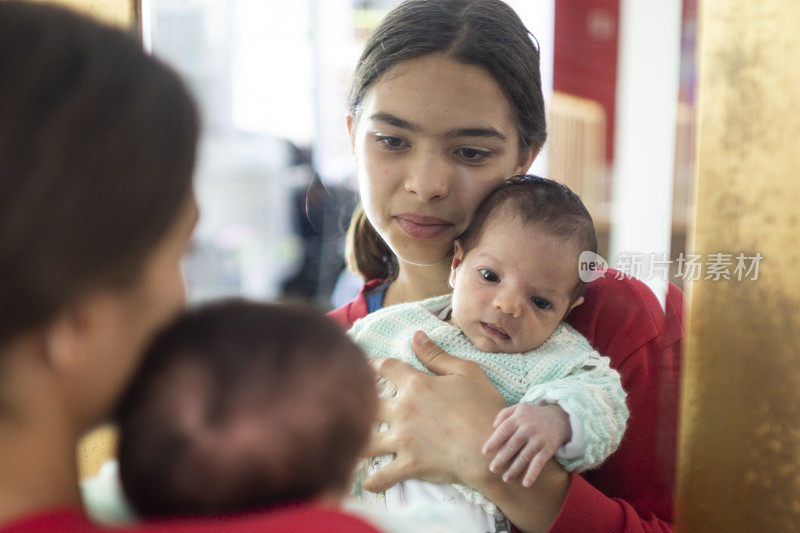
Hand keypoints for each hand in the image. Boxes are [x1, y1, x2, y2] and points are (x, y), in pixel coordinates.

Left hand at [362, 331, 506, 492]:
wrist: (491, 447)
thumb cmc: (483, 407)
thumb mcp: (466, 372)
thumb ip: (437, 355)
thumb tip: (416, 335)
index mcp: (416, 384)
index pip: (387, 368)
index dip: (376, 364)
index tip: (368, 364)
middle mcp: (402, 410)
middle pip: (367, 404)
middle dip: (356, 403)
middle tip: (349, 404)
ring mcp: (403, 439)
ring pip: (366, 442)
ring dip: (356, 443)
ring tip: (349, 444)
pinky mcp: (408, 464)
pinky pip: (382, 476)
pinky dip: (373, 482)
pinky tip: (366, 483)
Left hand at [482, 403, 570, 487]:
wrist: (560, 417)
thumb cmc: (534, 415)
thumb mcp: (520, 408)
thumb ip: (505, 413)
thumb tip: (493, 426)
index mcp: (518, 418)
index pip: (503, 431)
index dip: (493, 441)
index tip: (484, 452)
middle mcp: (528, 429)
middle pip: (512, 445)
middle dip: (501, 458)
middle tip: (492, 469)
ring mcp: (538, 439)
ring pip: (524, 457)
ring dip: (514, 469)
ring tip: (505, 479)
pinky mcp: (548, 449)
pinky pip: (539, 463)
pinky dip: (532, 474)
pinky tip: (526, 484)